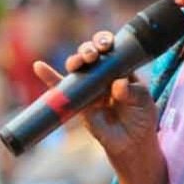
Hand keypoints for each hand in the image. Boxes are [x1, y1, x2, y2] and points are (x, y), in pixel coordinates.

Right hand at [32, 31, 161, 165]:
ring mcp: (89, 86)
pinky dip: (49, 77)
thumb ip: (131, 91)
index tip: (106, 45)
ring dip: (74, 60)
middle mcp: (102, 73)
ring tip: (77, 64)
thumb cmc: (141, 117)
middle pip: (90, 53)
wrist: (132, 143)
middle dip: (88, 49)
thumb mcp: (143, 101)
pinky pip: (61, 88)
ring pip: (76, 67)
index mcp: (120, 67)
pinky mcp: (78, 101)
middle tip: (92, 55)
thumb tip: (117, 84)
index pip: (110, 48)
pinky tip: (40, 66)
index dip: (105, 41)